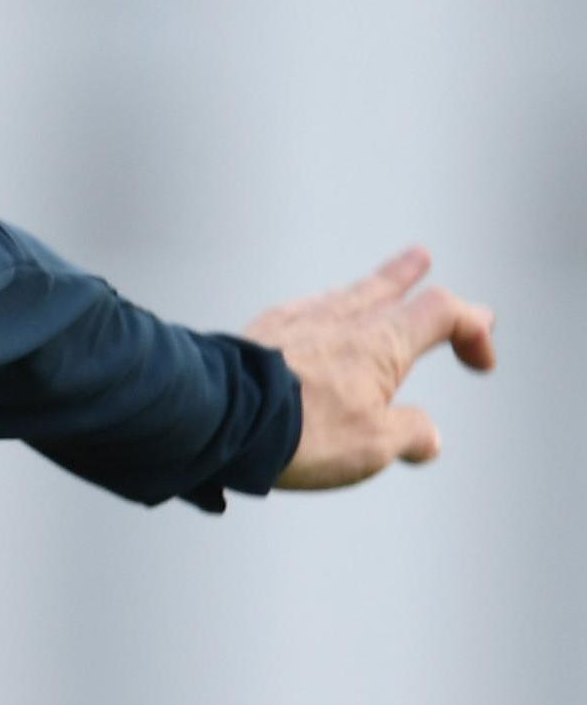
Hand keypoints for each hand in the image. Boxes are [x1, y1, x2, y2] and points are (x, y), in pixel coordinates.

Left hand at [243, 246, 496, 490]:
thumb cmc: (303, 432)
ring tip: (367, 287)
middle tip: (420, 259)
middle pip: (386, 286)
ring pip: (339, 295)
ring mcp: (296, 322)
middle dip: (408, 276)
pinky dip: (313, 312)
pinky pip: (296, 312)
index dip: (474, 330)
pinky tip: (305, 317)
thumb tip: (427, 438)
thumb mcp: (374, 446)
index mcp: (384, 341)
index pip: (445, 313)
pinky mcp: (257, 333)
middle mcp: (343, 320)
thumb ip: (410, 435)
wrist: (222, 419)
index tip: (482, 362)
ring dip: (362, 289)